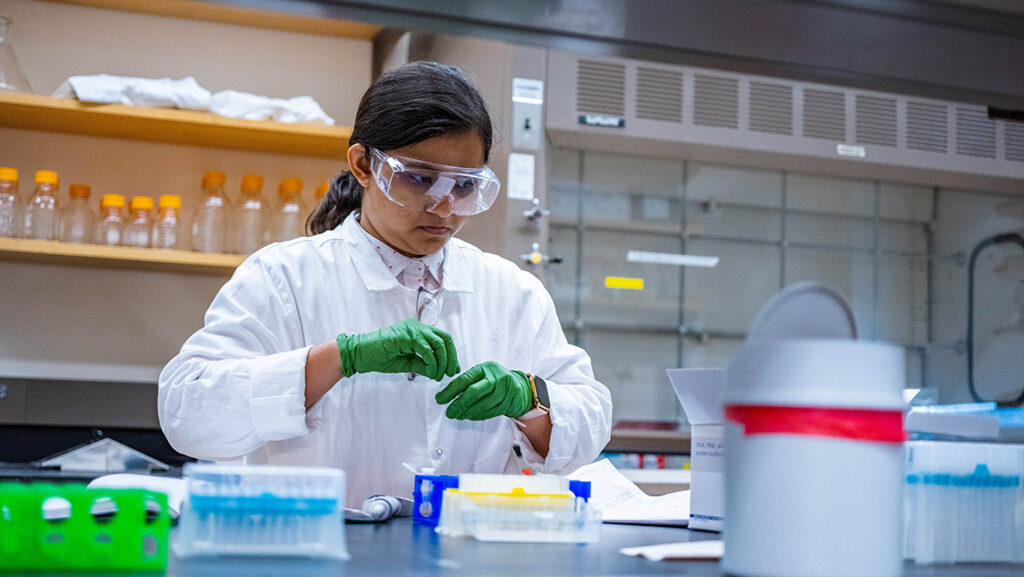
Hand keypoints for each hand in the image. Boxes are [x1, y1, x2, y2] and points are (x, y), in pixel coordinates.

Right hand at [336, 318, 459, 380]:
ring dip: (442, 362)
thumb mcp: (408, 363)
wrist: (360, 355)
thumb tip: (439, 371)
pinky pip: (426, 349)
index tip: (453, 370)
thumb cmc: (381, 357)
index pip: (443, 338)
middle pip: (445, 339)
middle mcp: (418, 327)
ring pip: (439, 343)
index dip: (452, 354)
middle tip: (449, 373)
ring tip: (438, 376)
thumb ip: (424, 364)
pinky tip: (429, 372)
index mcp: (419, 331)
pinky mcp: (406, 335)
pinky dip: (431, 362)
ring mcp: (412, 329)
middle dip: (451, 358)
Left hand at [434, 361, 532, 419]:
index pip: (464, 379)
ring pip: (482, 404)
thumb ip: (469, 382)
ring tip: (457, 416)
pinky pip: (491, 411)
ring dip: (468, 412)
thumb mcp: (484, 375)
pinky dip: (478, 415)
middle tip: (449, 412)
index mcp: (485, 368)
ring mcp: (504, 389)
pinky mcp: (510, 400)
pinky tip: (470, 416)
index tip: (440, 399)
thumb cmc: (496, 382)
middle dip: (459, 404)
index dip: (450, 390)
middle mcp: (495, 376)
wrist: (521, 388)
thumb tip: (446, 395)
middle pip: (474, 391)